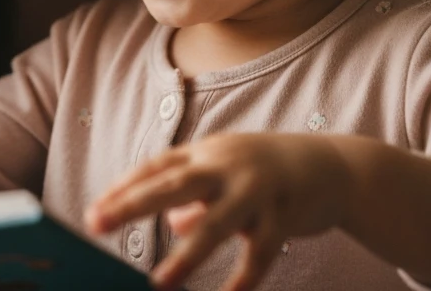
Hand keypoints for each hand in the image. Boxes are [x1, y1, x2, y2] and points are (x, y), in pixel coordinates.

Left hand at [86, 134, 352, 290]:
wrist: (335, 166)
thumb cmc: (266, 175)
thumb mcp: (227, 179)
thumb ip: (197, 201)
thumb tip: (175, 225)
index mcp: (207, 153)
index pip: (156, 168)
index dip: (124, 189)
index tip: (94, 212)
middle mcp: (227, 165)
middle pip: (172, 184)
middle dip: (132, 204)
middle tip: (97, 223)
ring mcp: (257, 188)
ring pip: (215, 223)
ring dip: (186, 255)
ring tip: (160, 282)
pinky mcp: (286, 213)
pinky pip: (260, 250)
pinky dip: (245, 275)